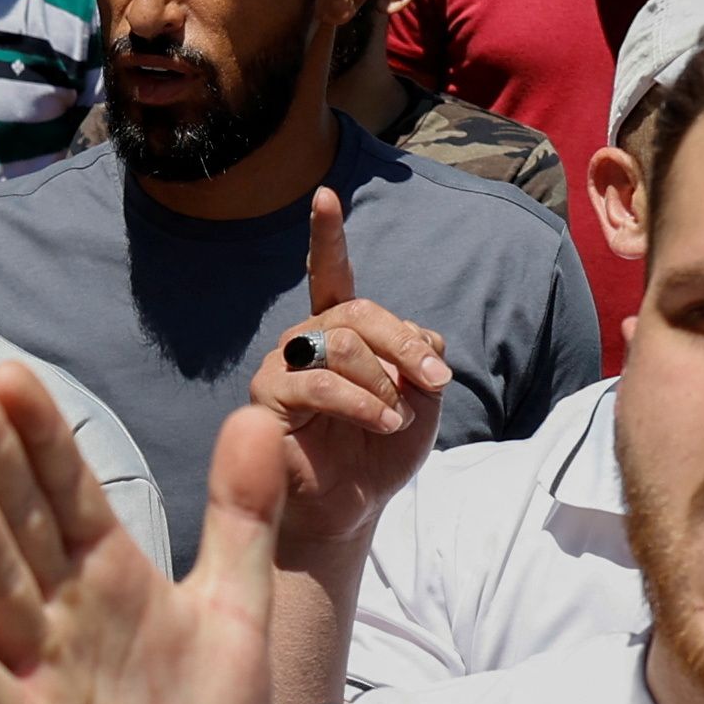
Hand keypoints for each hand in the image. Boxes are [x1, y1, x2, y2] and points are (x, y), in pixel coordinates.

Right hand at [251, 187, 449, 564]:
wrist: (350, 509)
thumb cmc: (378, 454)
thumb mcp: (419, 401)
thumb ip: (421, 359)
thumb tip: (420, 339)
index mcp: (339, 330)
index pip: (331, 273)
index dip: (326, 236)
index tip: (324, 195)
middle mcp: (306, 338)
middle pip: (358, 310)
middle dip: (403, 343)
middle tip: (434, 381)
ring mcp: (283, 365)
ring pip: (342, 342)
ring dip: (384, 383)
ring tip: (395, 420)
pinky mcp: (270, 398)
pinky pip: (320, 382)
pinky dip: (363, 402)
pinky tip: (383, 424)